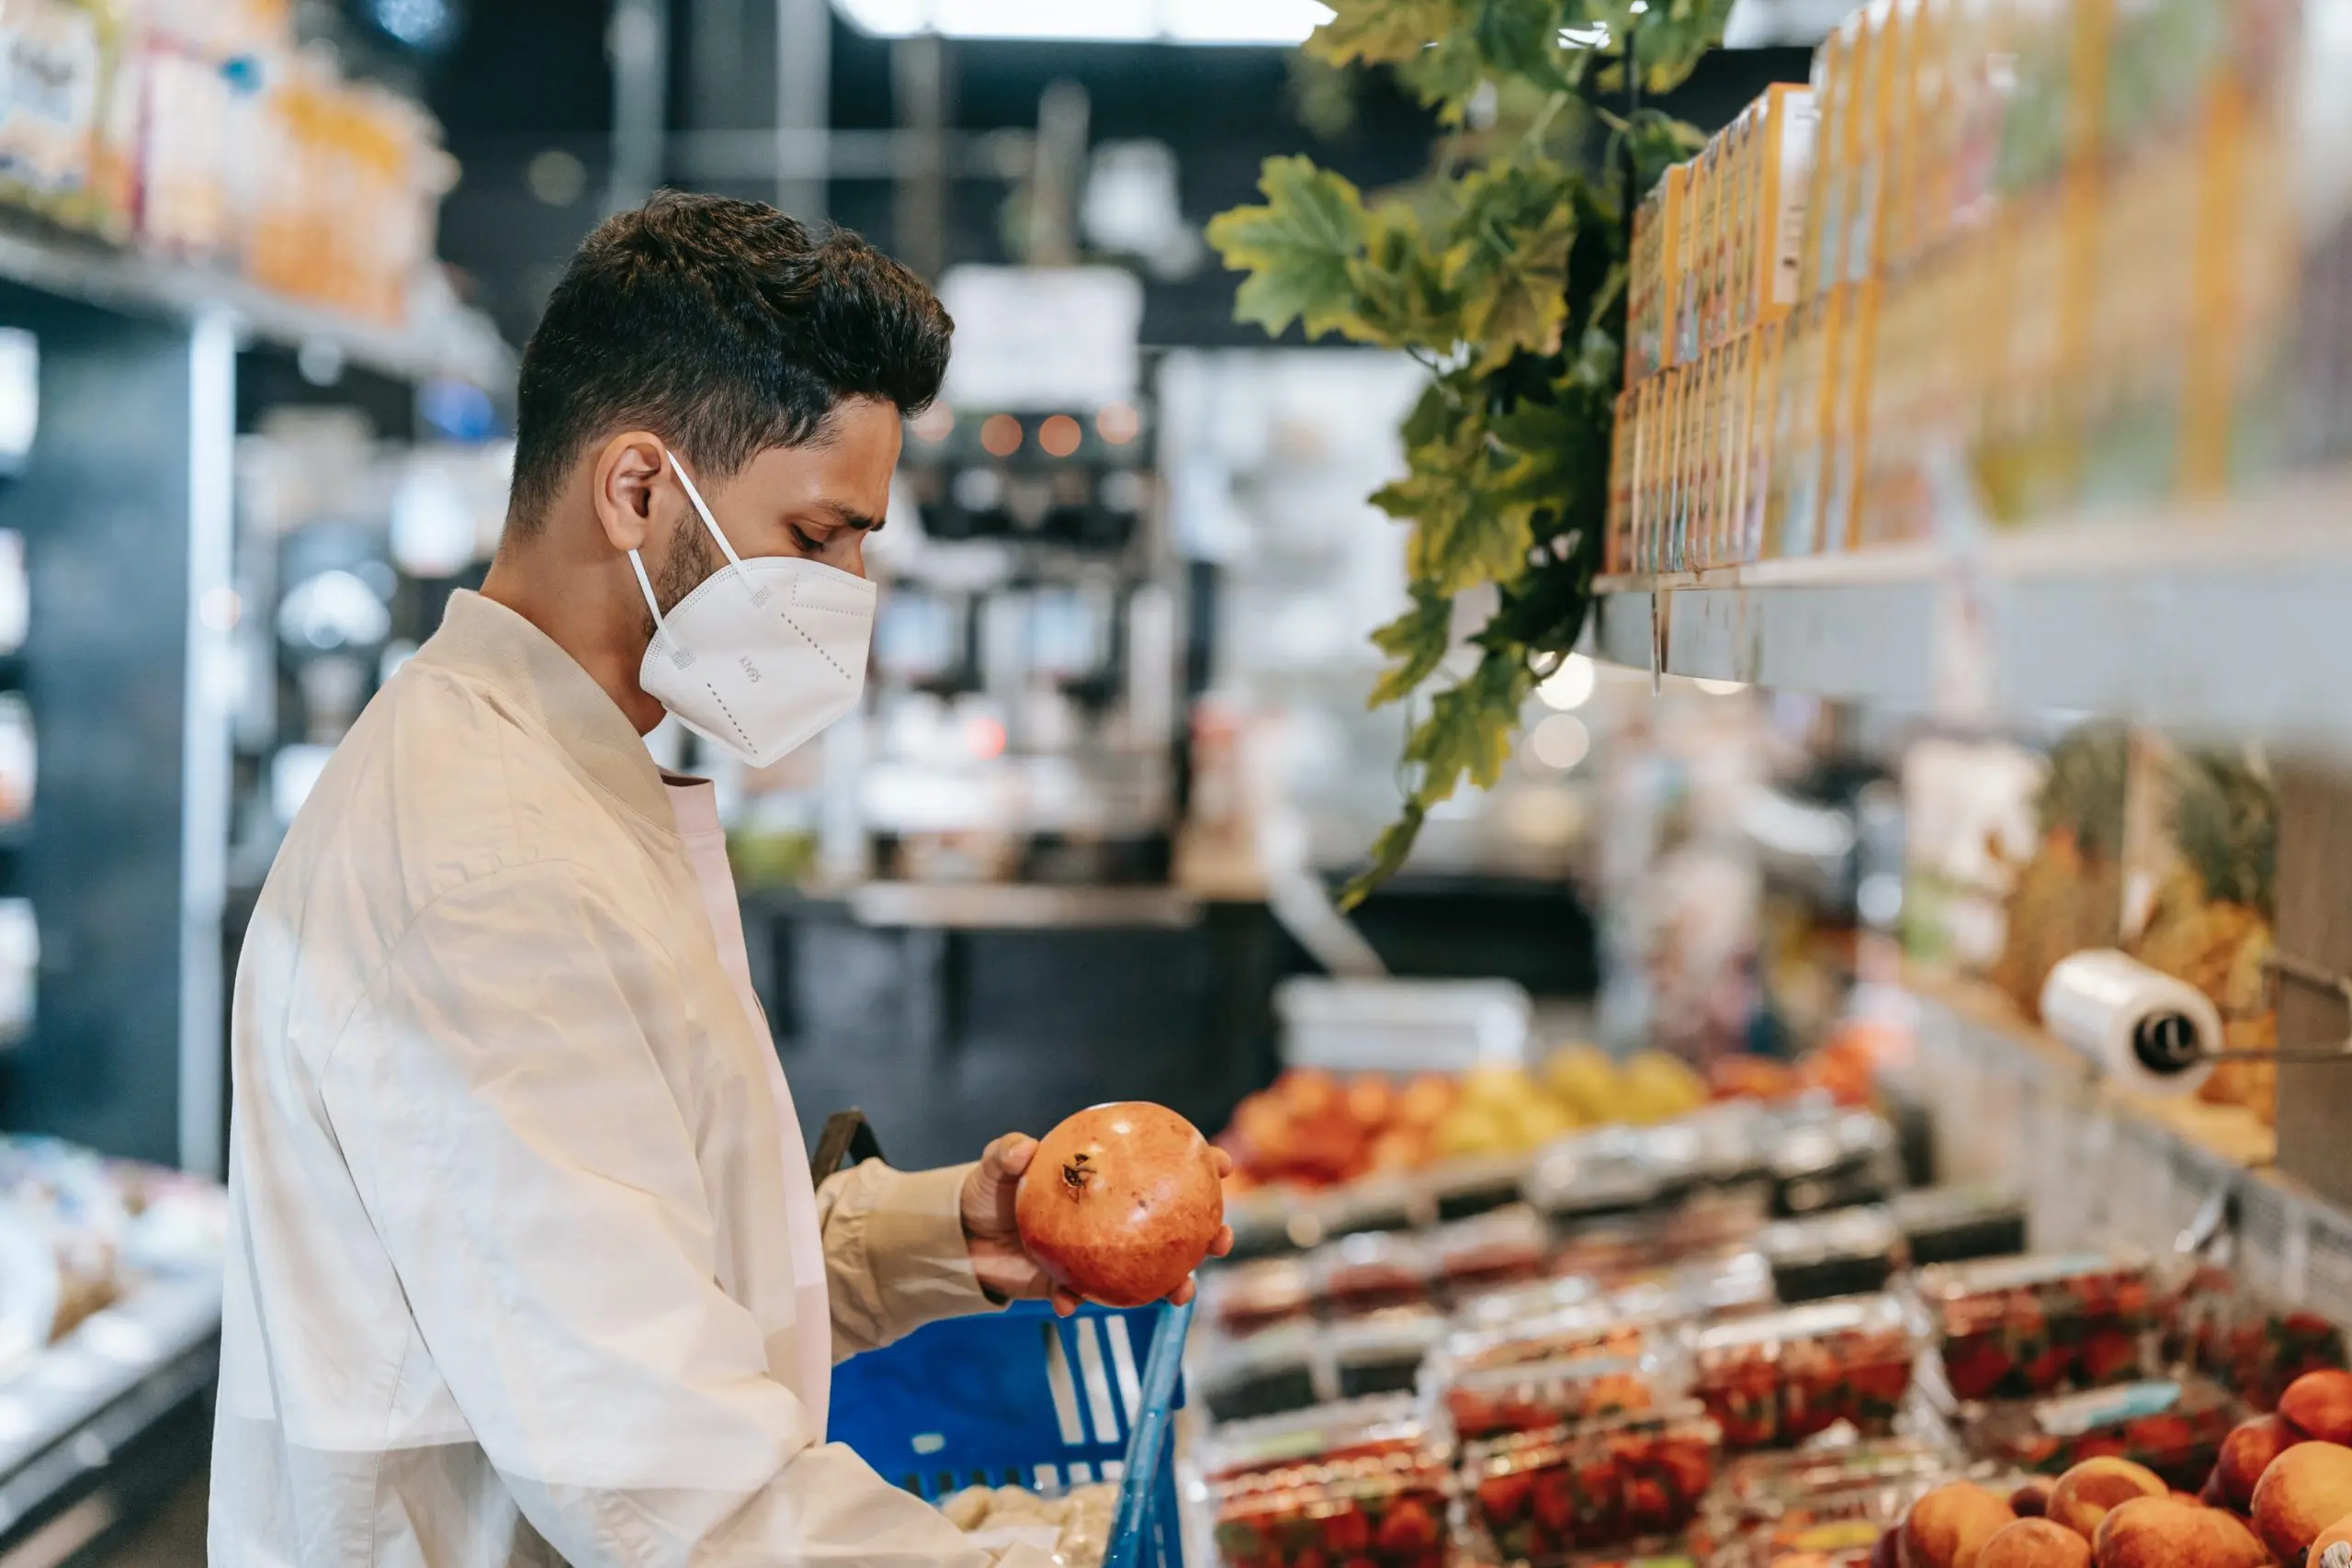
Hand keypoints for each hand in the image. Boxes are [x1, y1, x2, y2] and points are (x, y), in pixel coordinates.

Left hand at [960, 1132, 1235, 1315]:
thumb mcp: (994, 1167)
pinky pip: (1089, 1296)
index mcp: (1107, 1179)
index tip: (1223, 1164)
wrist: (960, 1240)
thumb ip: (1007, 1155)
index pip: (1162, 1166)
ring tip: (1182, 1293)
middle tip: (1221, 1239)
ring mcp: (1099, 1253)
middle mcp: (1112, 1217)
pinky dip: (1081, 1301)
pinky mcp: (1075, 1283)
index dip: (1199, 1163)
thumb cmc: (986, 1192)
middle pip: (1175, 1224)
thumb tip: (1024, 1148)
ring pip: (1150, 1269)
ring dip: (1174, 1283)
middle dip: (1209, 1232)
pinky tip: (1071, 1305)